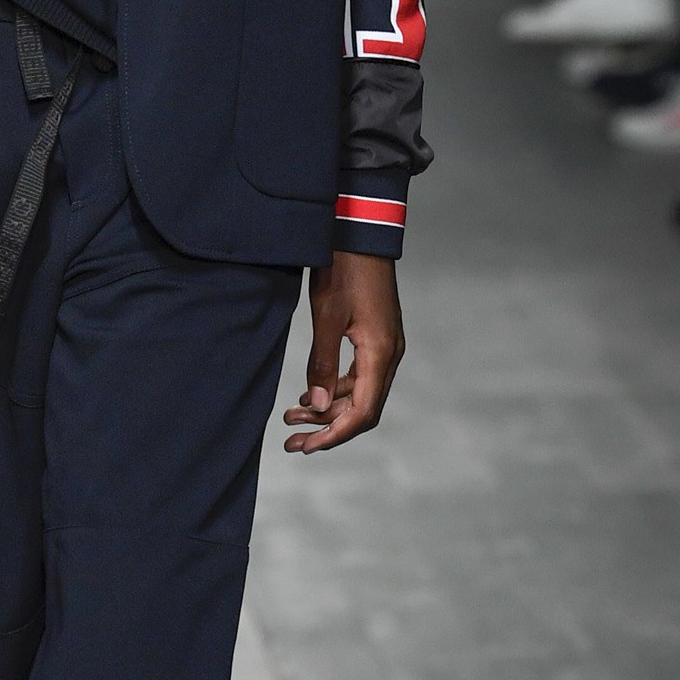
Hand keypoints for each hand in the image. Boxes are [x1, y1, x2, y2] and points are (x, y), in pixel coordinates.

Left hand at [283, 251, 403, 453]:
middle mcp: (389, 354)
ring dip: (327, 408)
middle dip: (327, 428)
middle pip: (362, 409)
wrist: (360, 232)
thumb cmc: (343, 269)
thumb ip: (322, 363)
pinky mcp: (376, 336)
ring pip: (359, 393)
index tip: (306, 447)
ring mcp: (385, 345)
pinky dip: (335, 388)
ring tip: (290, 416)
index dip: (334, 435)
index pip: (363, 413)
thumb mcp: (326, 316)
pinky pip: (359, 375)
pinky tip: (309, 392)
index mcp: (380, 353)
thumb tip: (315, 404)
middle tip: (291, 442)